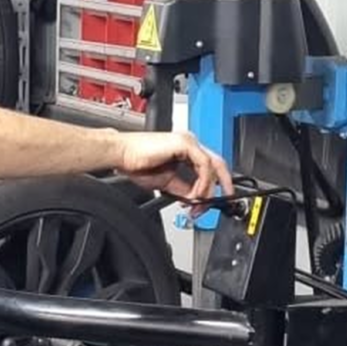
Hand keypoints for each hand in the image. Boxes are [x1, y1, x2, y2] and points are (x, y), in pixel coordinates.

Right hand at [113, 131, 232, 214]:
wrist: (122, 155)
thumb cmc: (137, 164)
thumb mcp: (167, 183)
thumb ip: (184, 189)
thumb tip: (196, 199)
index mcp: (186, 151)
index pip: (209, 168)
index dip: (213, 186)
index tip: (211, 202)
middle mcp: (190, 144)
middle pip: (218, 164)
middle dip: (223, 185)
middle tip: (223, 202)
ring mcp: (189, 142)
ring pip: (213, 165)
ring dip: (209, 189)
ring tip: (199, 203)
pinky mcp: (185, 144)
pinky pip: (204, 164)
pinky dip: (203, 182)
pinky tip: (194, 194)